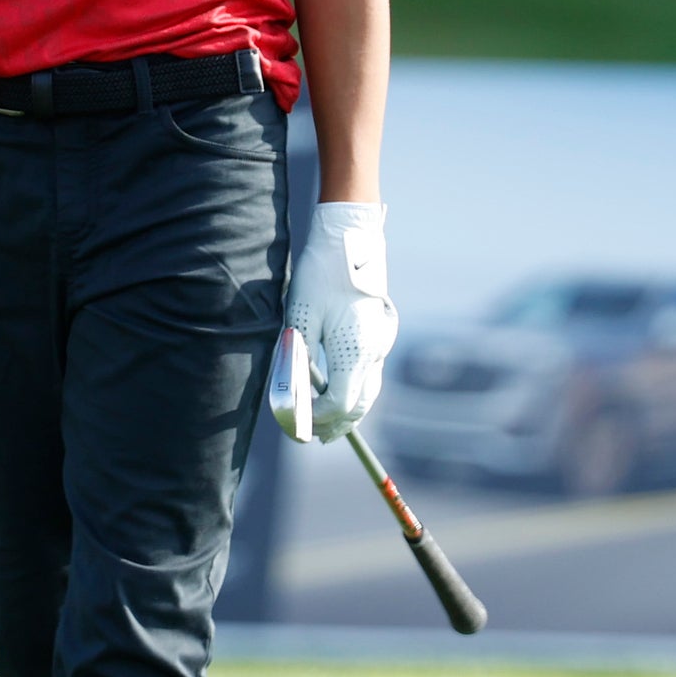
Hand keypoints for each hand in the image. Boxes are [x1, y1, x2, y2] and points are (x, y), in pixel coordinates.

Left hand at [288, 201, 397, 442]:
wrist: (349, 239)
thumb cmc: (318, 275)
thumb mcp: (299, 318)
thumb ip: (298, 360)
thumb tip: (293, 396)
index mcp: (355, 351)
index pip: (340, 404)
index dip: (318, 420)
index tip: (298, 426)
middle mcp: (375, 351)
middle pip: (360, 403)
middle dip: (336, 424)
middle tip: (314, 437)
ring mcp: (382, 341)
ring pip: (369, 389)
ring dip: (349, 410)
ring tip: (327, 424)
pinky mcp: (381, 332)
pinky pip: (370, 372)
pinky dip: (356, 389)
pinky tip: (339, 391)